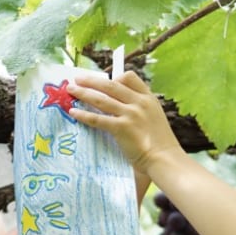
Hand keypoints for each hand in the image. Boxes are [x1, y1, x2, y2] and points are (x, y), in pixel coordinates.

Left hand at [67, 71, 181, 171]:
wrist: (164, 158)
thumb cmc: (160, 142)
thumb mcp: (155, 117)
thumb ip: (140, 107)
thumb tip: (120, 103)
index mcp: (148, 98)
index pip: (130, 77)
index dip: (114, 76)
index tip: (104, 80)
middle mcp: (139, 103)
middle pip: (110, 85)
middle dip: (91, 80)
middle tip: (77, 79)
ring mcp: (130, 115)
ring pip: (101, 99)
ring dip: (83, 93)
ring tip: (71, 90)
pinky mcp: (121, 128)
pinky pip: (98, 119)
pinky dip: (84, 115)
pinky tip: (74, 113)